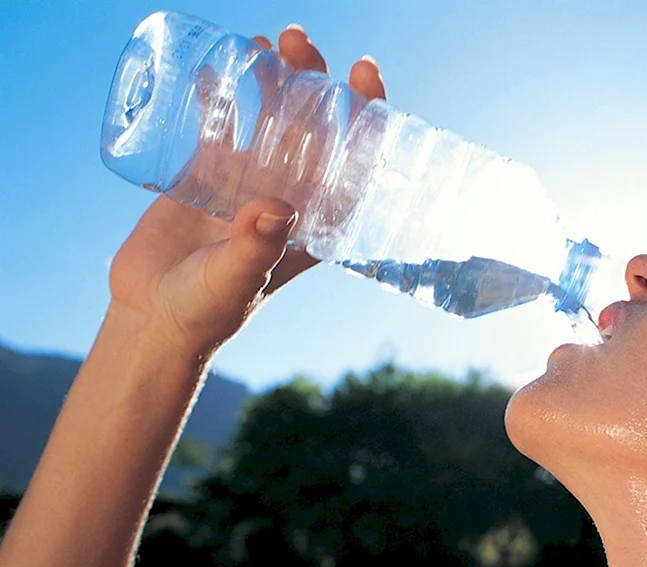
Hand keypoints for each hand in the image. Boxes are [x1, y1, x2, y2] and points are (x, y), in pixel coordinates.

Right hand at [108, 26, 386, 357]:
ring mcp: (247, 184)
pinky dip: (218, 94)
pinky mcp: (204, 176)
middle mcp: (288, 199)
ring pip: (270, 120)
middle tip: (301, 44)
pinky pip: (218, 125)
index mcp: (314, 225)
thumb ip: (256, 247)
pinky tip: (214, 65)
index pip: (353, 165)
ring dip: (274, 79)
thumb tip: (276, 206)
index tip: (365, 78)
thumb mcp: (236, 281)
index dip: (366, 120)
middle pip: (313, 130)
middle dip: (315, 84)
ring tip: (269, 41)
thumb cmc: (206, 312)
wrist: (153, 319)